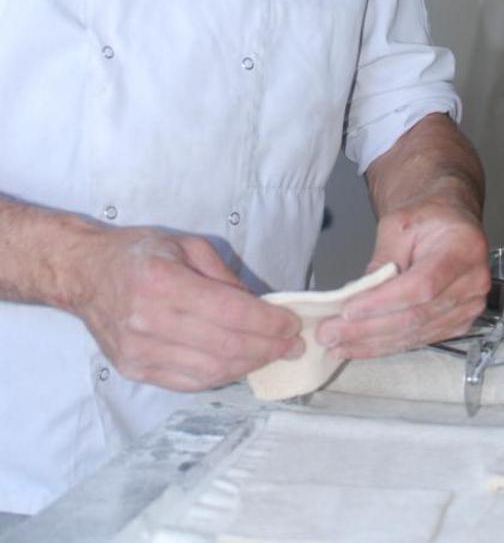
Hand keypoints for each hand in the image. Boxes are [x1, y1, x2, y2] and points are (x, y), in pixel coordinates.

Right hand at [69, 226, 302, 390]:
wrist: (87, 273)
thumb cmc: (139, 253)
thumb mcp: (188, 245)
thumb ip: (225, 277)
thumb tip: (262, 307)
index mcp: (162, 282)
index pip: (229, 312)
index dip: (267, 322)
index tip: (291, 324)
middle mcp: (148, 320)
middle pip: (224, 346)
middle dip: (267, 348)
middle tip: (292, 344)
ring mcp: (139, 352)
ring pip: (210, 371)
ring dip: (249, 366)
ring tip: (272, 355)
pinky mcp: (135, 370)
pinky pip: (189, 383)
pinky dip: (221, 376)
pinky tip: (240, 364)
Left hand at [316, 200, 489, 358]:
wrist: (448, 224)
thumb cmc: (426, 218)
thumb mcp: (398, 224)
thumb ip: (382, 259)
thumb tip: (358, 294)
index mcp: (463, 248)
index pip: (421, 285)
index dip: (383, 302)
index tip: (348, 310)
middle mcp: (473, 282)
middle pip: (416, 315)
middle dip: (368, 328)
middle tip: (330, 333)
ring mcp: (469, 306)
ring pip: (415, 334)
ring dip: (372, 342)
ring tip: (336, 344)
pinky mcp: (458, 322)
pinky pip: (419, 339)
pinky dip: (386, 345)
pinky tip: (360, 346)